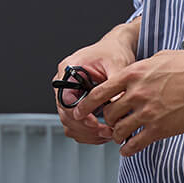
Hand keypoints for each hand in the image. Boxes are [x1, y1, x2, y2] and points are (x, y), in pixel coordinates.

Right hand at [54, 22, 138, 144]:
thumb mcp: (118, 64)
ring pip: (69, 123)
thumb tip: (119, 105)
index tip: (96, 124)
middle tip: (107, 132)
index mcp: (68, 70)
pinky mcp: (77, 103)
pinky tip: (104, 133)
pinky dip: (88, 132)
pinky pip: (76, 124)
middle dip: (86, 128)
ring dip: (87, 133)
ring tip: (108, 134)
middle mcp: (64, 83)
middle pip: (65, 115)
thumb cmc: (114, 51)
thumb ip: (116, 85)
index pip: (65, 100)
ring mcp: (69, 94)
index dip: (79, 115)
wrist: (116, 47)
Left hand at [75, 49, 183, 156]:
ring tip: (122, 136)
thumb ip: (144, 67)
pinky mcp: (160, 129)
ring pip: (119, 130)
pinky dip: (128, 149)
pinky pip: (134, 144)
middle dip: (108, 120)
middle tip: (112, 122)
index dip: (86, 104)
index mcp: (135, 74)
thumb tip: (134, 73)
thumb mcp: (164, 57)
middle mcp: (137, 94)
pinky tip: (130, 148)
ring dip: (117, 135)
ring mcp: (148, 113)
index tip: (80, 111)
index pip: (100, 92)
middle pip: (108, 114)